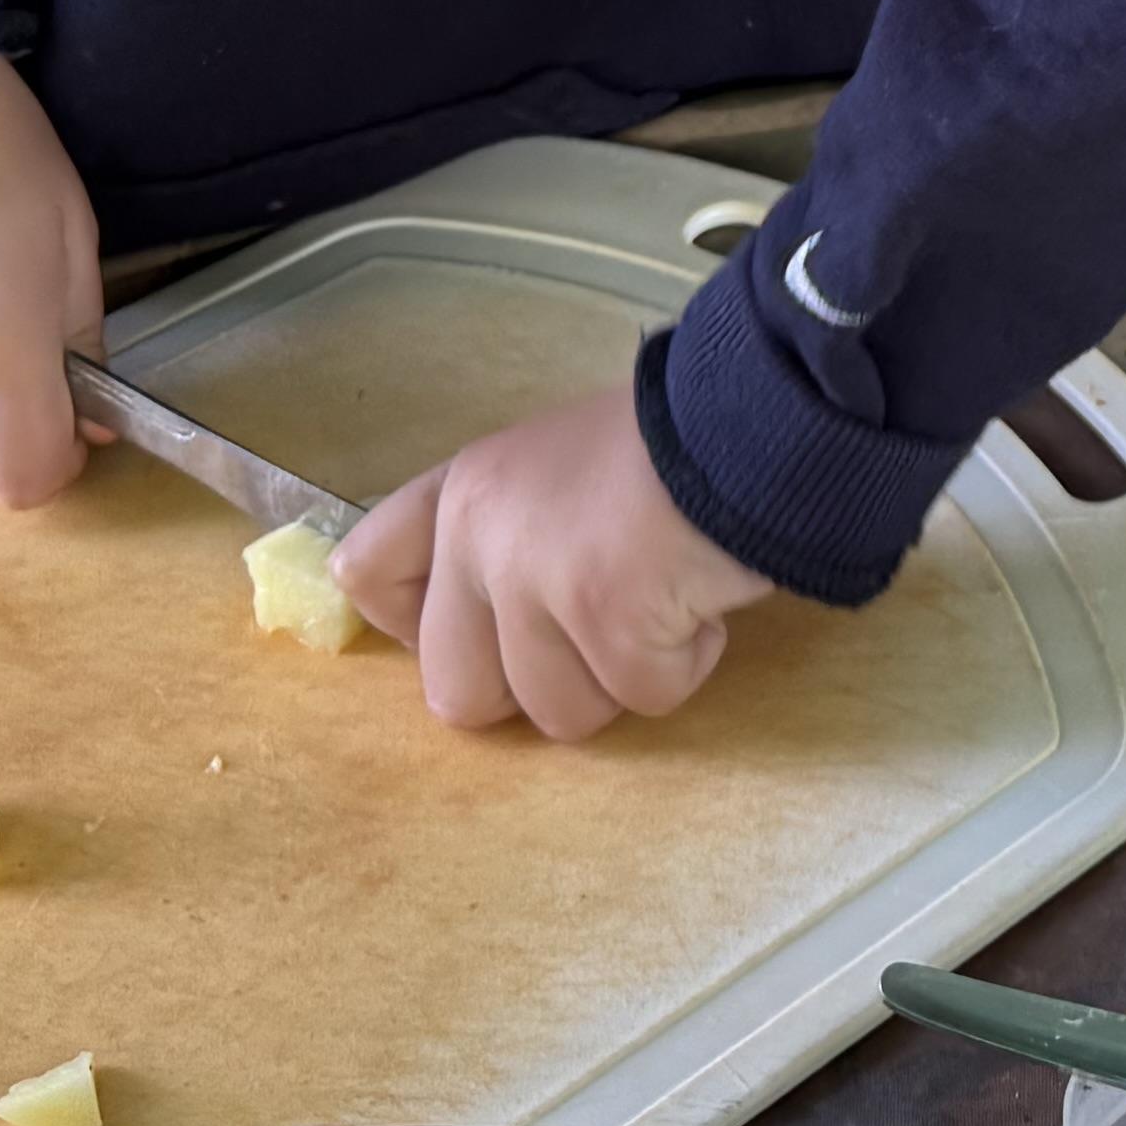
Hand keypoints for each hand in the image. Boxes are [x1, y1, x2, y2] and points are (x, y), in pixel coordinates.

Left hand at [332, 381, 774, 739]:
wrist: (759, 412)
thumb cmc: (676, 439)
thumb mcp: (564, 466)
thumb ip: (514, 532)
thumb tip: (498, 631)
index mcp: (464, 491)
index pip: (366, 578)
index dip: (424, 630)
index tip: (495, 627)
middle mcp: (480, 535)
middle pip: (457, 693)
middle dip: (538, 687)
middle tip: (601, 633)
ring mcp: (536, 580)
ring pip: (557, 713)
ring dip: (624, 676)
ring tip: (666, 599)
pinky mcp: (606, 619)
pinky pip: (643, 696)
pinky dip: (687, 664)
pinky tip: (703, 597)